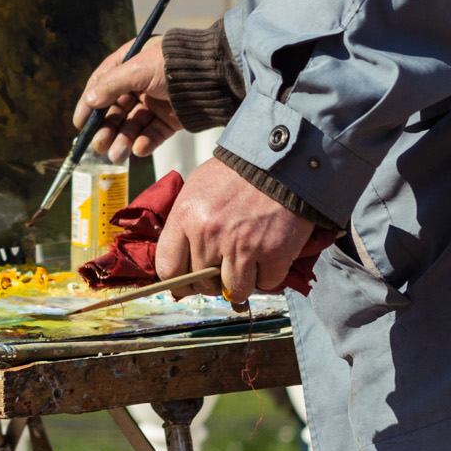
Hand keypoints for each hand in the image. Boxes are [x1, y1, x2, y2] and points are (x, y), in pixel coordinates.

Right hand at [71, 38, 182, 162]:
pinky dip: (144, 143)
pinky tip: (139, 149)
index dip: (89, 104)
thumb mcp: (139, 70)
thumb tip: (89, 101)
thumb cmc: (175, 65)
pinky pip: (152, 134)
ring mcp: (155, 102)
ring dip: (122, 140)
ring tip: (117, 154)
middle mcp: (141, 83)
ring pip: (132, 125)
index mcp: (131, 63)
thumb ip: (111, 85)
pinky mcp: (170, 119)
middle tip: (98, 146)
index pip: (102, 84)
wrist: (216, 77)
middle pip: (116, 109)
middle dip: (107, 129)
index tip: (79, 124)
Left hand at [156, 157, 319, 304]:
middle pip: (202, 285)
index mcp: (186, 216)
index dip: (179, 281)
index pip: (168, 270)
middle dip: (212, 281)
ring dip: (241, 282)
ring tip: (247, 262)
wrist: (282, 160)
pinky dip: (269, 274)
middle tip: (224, 265)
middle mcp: (210, 234)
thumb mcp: (198, 189)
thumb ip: (184, 226)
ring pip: (234, 291)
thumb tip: (178, 267)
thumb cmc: (237, 174)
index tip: (189, 280)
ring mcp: (243, 246)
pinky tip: (269, 254)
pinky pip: (266, 284)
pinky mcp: (275, 254)